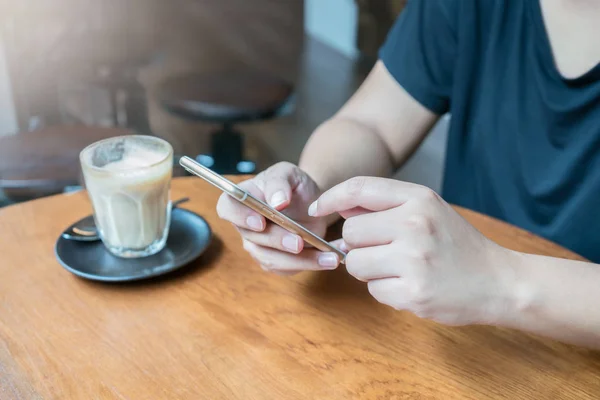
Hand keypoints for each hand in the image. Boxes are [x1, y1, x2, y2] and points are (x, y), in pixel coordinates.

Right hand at [216, 162, 340, 274]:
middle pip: (253, 238)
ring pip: (271, 259)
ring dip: (299, 260)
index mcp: (244, 198)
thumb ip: (280, 183)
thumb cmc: (294, 185)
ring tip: (327, 256)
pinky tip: (328, 258)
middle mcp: (246, 225)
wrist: (311, 202)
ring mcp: (259, 245)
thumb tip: (277, 201)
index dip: (240, 217)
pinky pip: (287, 269)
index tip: (260, 222)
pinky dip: (310, 265)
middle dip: (278, 241)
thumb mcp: (289, 174)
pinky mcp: (274, 261)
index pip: (227, 208)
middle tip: (299, 241)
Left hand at [308, 177, 514, 325]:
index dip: (331, 197)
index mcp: (418, 198)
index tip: (317, 209)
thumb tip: (339, 205)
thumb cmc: (458, 245)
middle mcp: (415, 224)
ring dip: (369, 270)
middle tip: (385, 252)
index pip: (359, 188)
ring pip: (355, 264)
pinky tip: (411, 286)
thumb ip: (385, 205)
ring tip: (400, 269)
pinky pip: (373, 290)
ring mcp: (414, 259)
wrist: (500, 281)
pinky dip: (386, 290)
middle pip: (350, 232)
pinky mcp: (413, 292)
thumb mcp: (428, 210)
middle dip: (359, 245)